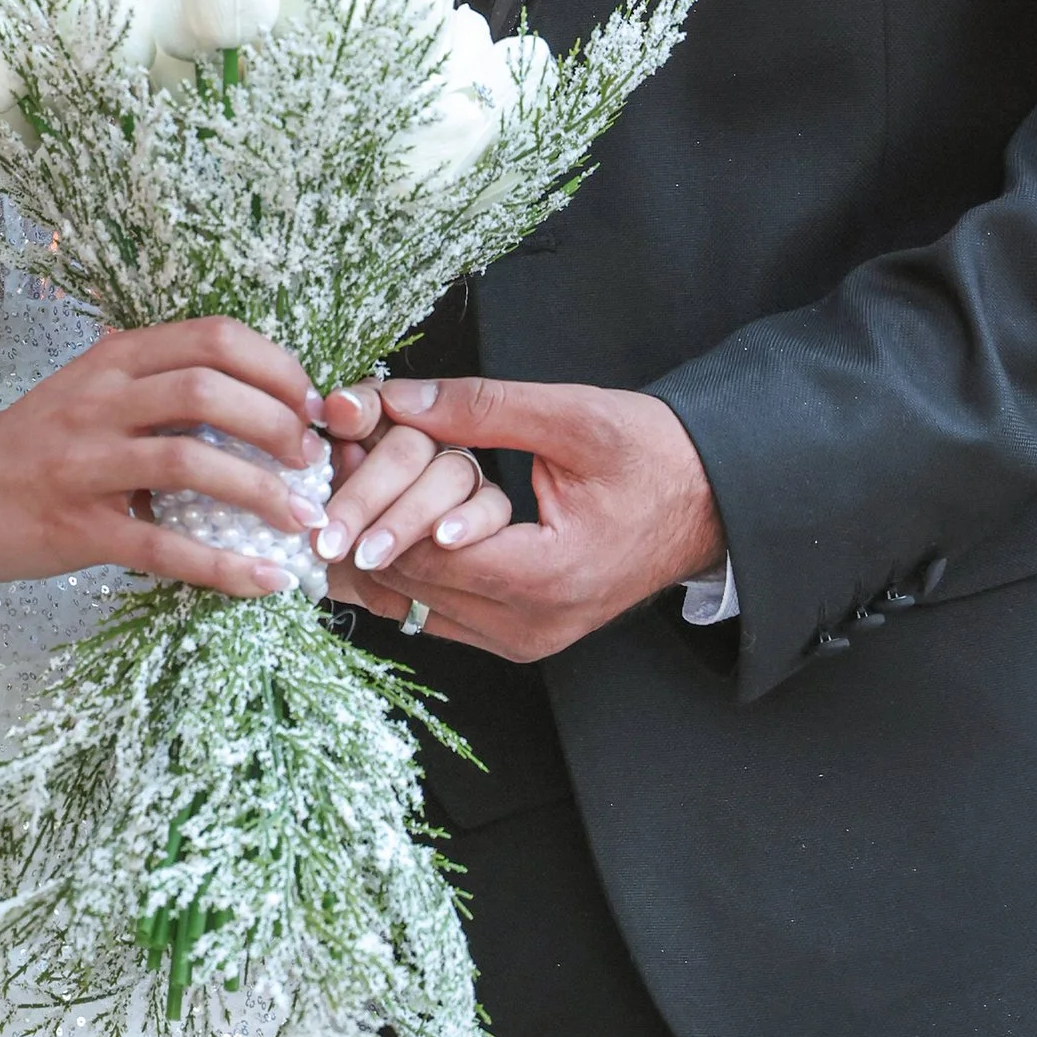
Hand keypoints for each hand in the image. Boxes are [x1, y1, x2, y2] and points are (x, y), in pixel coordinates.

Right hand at [0, 317, 327, 597]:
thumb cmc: (26, 443)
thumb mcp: (85, 387)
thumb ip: (148, 378)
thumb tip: (234, 379)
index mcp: (112, 361)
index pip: (210, 337)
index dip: (274, 365)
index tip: (309, 401)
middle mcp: (100, 401)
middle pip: (208, 390)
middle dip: (277, 423)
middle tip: (313, 459)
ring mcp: (85, 464)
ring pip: (189, 463)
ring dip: (261, 492)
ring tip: (304, 519)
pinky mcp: (74, 528)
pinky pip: (161, 548)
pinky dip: (222, 566)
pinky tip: (264, 581)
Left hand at [319, 375, 724, 660]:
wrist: (712, 500)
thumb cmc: (654, 456)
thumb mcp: (570, 417)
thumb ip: (479, 408)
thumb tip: (395, 397)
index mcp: (547, 578)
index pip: (423, 552)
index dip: (369, 498)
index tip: (333, 448)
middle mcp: (530, 627)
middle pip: (410, 582)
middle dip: (361, 518)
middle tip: (324, 461)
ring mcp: (526, 639)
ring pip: (416, 601)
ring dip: (376, 543)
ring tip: (341, 484)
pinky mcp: (523, 633)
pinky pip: (441, 609)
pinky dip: (407, 566)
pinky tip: (379, 521)